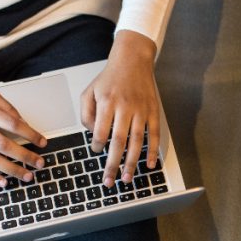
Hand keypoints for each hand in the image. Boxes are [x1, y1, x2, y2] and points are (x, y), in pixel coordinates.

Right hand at [0, 79, 46, 187]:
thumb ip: (7, 108)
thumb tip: (24, 123)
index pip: (13, 124)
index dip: (30, 134)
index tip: (42, 142)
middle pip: (4, 144)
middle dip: (25, 156)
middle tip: (40, 163)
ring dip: (11, 170)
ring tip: (27, 175)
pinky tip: (4, 182)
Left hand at [80, 30, 160, 186]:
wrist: (133, 59)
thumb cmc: (110, 78)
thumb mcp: (89, 91)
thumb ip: (86, 114)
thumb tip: (93, 134)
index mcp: (107, 102)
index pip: (101, 131)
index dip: (97, 145)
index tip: (96, 150)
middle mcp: (125, 107)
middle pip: (119, 141)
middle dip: (113, 164)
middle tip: (109, 181)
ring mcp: (141, 110)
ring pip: (137, 141)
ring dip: (132, 162)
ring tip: (126, 178)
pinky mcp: (153, 111)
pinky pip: (154, 135)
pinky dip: (152, 151)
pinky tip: (149, 165)